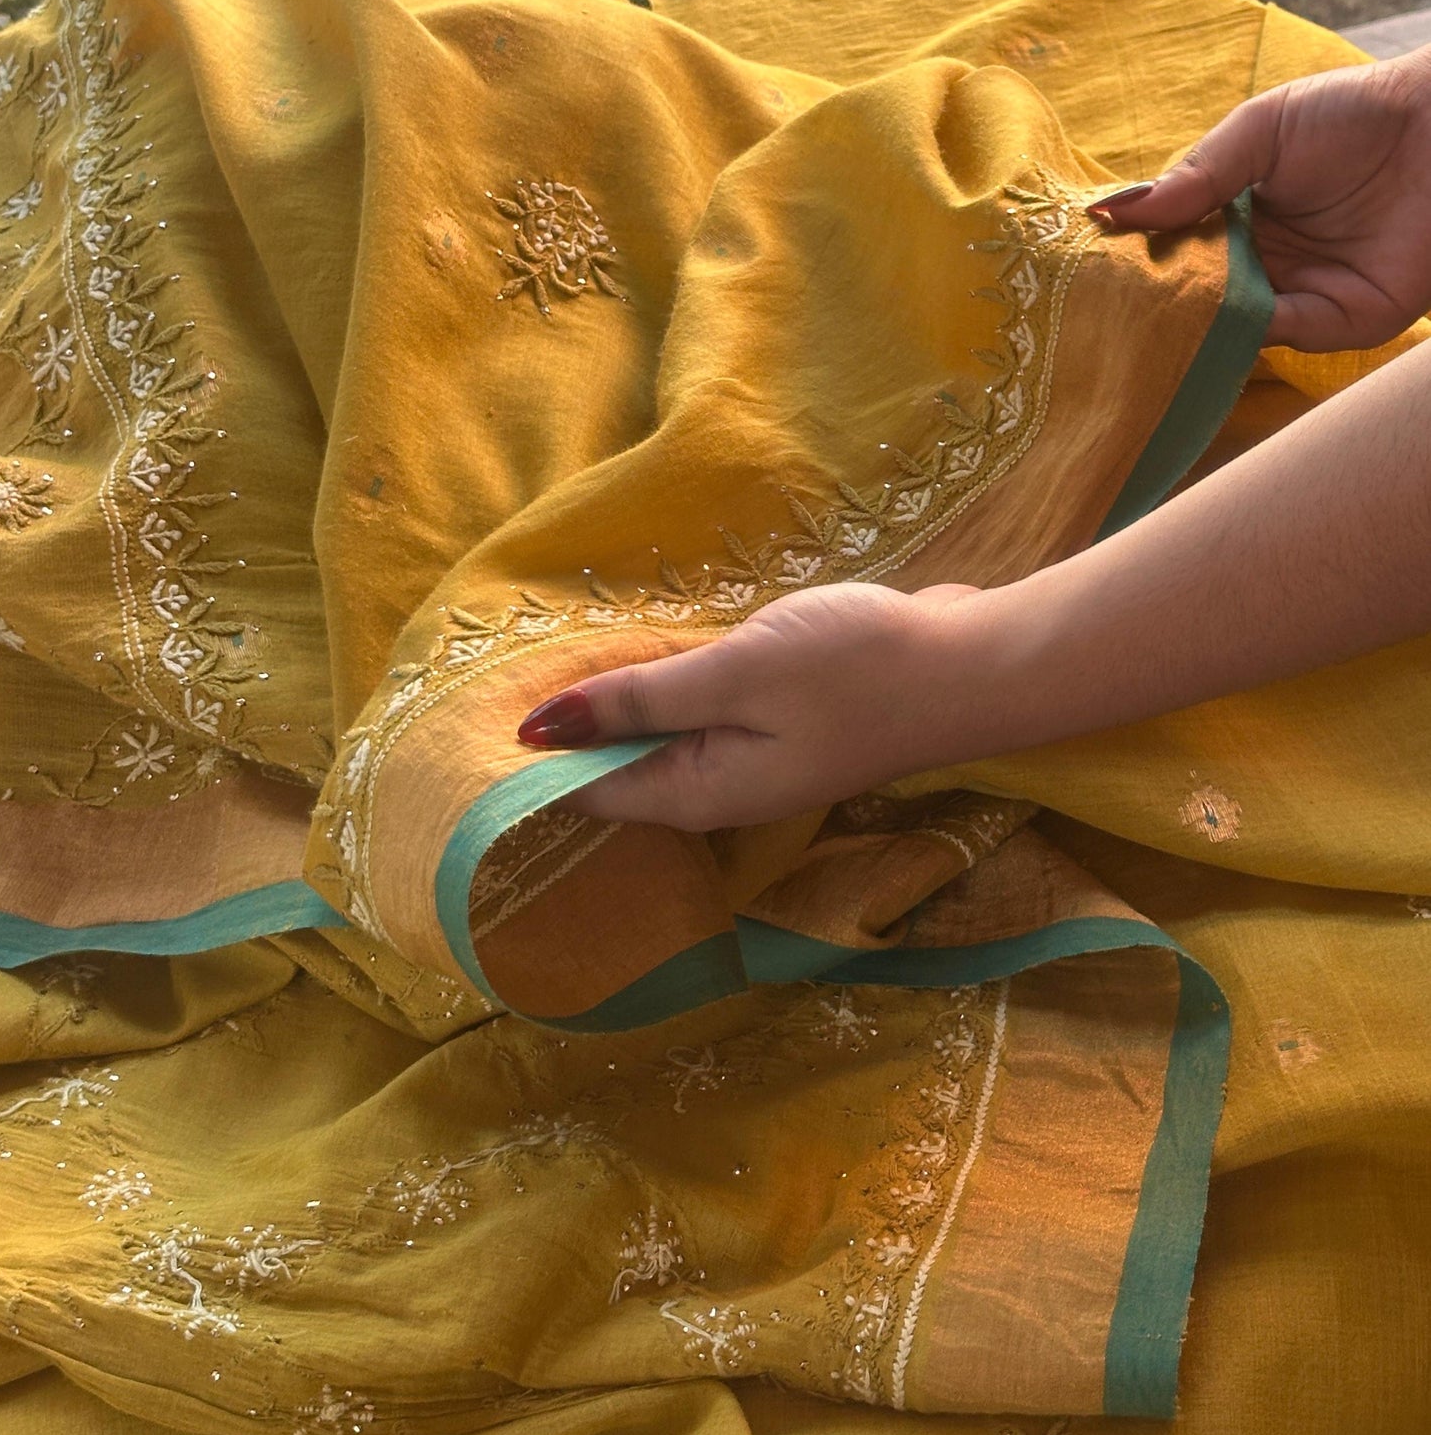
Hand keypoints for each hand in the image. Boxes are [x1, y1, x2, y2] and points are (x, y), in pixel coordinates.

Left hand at [516, 581, 981, 829]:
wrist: (972, 661)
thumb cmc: (856, 669)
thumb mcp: (735, 674)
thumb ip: (639, 699)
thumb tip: (538, 730)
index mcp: (699, 792)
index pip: (584, 789)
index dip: (525, 757)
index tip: (461, 720)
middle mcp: (719, 786)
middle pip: (617, 764)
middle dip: (560, 728)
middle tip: (485, 672)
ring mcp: (752, 753)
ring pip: (658, 730)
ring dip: (611, 698)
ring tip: (538, 654)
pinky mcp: (779, 716)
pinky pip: (699, 705)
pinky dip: (664, 678)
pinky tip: (640, 642)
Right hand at [1090, 43, 1430, 352]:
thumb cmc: (1356, 114)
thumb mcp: (1258, 131)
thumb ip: (1192, 177)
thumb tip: (1109, 212)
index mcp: (1237, 220)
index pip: (1173, 251)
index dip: (1134, 259)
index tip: (1087, 266)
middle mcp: (1263, 266)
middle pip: (1194, 297)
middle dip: (1151, 302)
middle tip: (1097, 306)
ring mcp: (1299, 299)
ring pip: (1227, 326)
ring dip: (1187, 324)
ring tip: (1137, 319)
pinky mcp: (1340, 324)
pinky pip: (1278, 336)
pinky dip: (1239, 333)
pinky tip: (1201, 319)